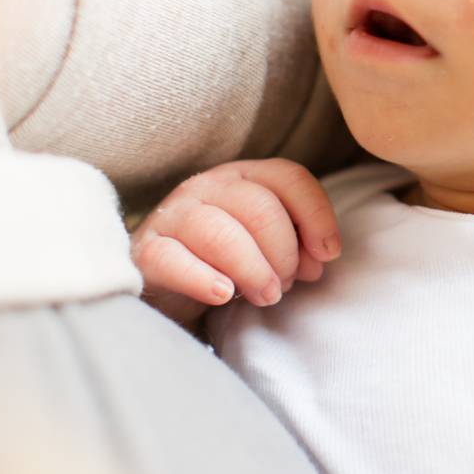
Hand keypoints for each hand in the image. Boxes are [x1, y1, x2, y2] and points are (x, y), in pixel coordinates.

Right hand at [130, 158, 340, 312]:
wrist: (161, 285)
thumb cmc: (224, 261)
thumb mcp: (266, 245)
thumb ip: (297, 244)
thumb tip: (319, 259)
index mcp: (242, 177)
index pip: (289, 177)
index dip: (316, 215)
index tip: (327, 255)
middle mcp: (207, 187)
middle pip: (260, 209)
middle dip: (284, 254)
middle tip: (284, 286)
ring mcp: (173, 216)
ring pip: (222, 234)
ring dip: (254, 271)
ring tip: (265, 296)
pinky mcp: (146, 252)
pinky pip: (173, 261)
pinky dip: (203, 280)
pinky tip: (222, 295)